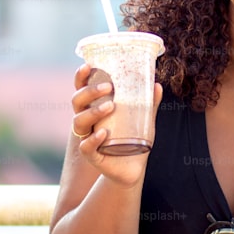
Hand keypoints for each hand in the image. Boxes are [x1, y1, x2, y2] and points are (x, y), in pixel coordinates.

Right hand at [70, 63, 162, 188]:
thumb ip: (149, 103)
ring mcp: (87, 137)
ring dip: (93, 111)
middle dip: (89, 91)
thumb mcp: (144, 119)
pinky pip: (85, 146)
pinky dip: (93, 139)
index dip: (80, 77)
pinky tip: (104, 133)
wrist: (134, 168)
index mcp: (95, 107)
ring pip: (79, 121)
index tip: (88, 65)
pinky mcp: (92, 155)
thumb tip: (157, 85)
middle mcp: (87, 121)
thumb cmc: (134, 138)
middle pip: (77, 101)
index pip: (81, 88)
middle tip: (108, 86)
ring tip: (111, 106)